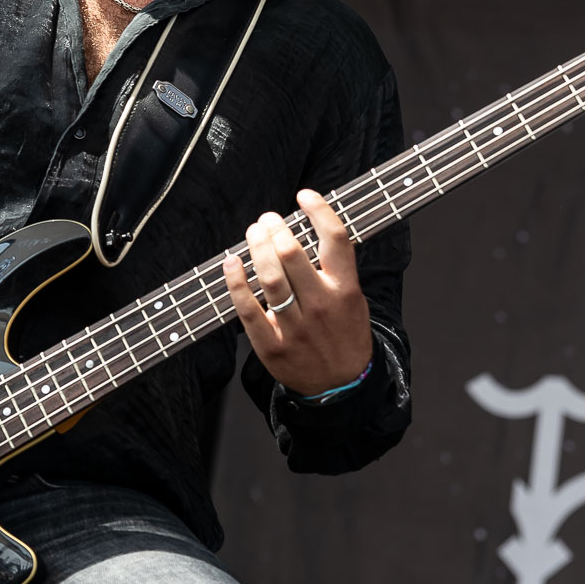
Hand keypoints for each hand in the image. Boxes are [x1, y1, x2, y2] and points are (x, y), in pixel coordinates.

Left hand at [222, 189, 372, 397]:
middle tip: (267, 219)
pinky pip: (248, 310)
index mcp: (345, 290)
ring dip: (257, 248)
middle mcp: (321, 305)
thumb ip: (336, 271)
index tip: (304, 195)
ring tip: (253, 231)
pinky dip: (236, 283)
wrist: (342, 388)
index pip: (335, 239)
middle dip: (275, 228)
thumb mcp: (353, 301)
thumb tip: (308, 232)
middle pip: (293, 254)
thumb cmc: (345, 337)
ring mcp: (296, 326)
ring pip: (270, 278)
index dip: (319, 210)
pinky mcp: (273, 345)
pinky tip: (231, 263)